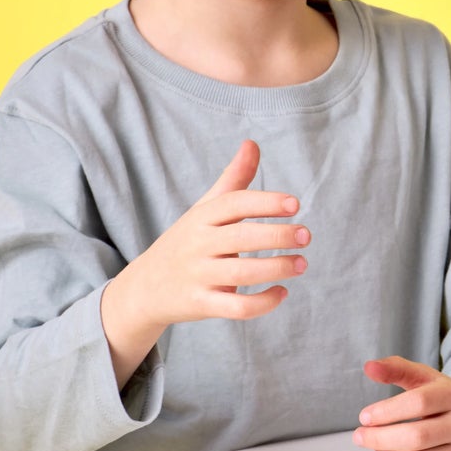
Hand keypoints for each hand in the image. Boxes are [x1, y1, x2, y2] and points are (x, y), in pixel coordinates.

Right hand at [100, 140, 306, 386]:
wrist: (143, 288)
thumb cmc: (186, 241)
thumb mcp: (204, 209)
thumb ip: (233, 179)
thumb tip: (252, 143)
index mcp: (201, 218)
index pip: (233, 204)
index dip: (265, 202)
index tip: (295, 204)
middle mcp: (197, 245)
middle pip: (240, 237)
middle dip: (278, 236)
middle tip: (307, 236)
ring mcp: (197, 276)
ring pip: (242, 273)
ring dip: (277, 268)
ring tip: (302, 263)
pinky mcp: (200, 304)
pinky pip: (235, 307)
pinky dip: (263, 302)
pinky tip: (282, 292)